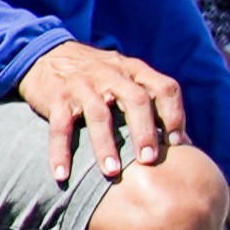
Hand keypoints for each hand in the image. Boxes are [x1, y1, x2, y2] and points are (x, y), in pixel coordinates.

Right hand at [15, 41, 192, 184]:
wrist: (46, 54)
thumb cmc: (96, 77)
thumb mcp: (125, 78)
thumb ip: (149, 102)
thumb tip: (183, 142)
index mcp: (134, 70)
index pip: (164, 87)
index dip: (174, 114)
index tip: (176, 143)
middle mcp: (112, 74)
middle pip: (135, 99)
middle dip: (144, 131)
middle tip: (148, 160)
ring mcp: (83, 84)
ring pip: (99, 114)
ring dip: (106, 144)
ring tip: (111, 171)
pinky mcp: (57, 96)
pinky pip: (60, 126)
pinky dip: (61, 152)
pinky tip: (63, 176)